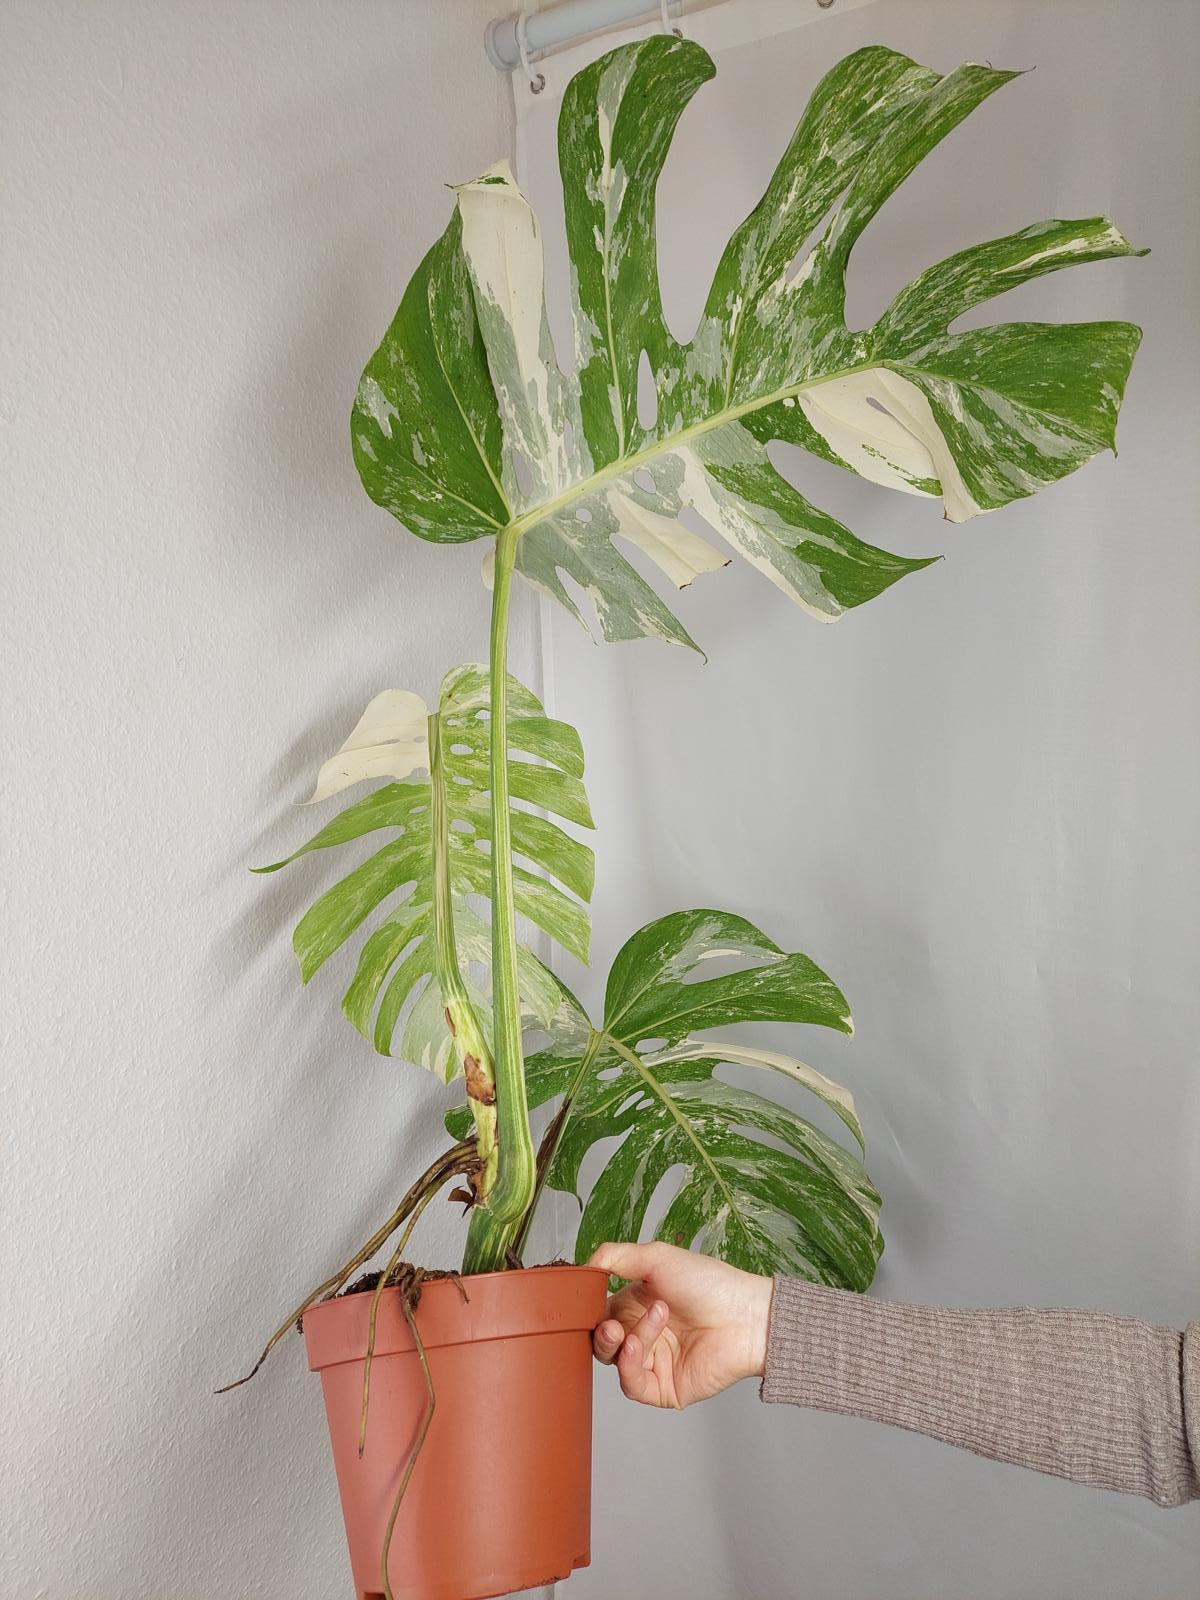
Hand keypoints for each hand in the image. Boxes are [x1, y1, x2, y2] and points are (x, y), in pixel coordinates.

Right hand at [588, 1241, 772, 1408]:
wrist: (744, 1315)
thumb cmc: (708, 1283)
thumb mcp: (657, 1257)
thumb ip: (617, 1256)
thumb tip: (585, 1265)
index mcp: (638, 1305)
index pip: (600, 1314)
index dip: (591, 1311)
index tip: (588, 1303)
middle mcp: (643, 1334)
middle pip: (603, 1342)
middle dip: (602, 1334)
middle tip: (614, 1325)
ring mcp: (653, 1362)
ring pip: (615, 1362)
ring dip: (623, 1342)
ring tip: (648, 1323)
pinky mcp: (664, 1388)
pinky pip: (632, 1384)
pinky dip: (628, 1365)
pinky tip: (637, 1345)